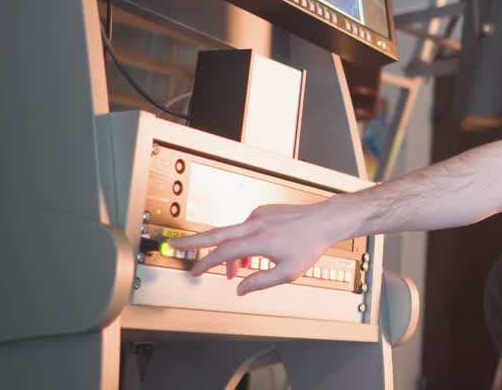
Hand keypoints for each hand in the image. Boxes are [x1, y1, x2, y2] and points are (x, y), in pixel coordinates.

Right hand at [168, 197, 352, 294]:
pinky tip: (251, 255)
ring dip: (229, 252)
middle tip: (175, 244)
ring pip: (233, 233)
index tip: (194, 271)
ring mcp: (259, 215)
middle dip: (194, 241)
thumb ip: (260, 282)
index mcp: (258, 240)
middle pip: (216, 233)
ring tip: (236, 271)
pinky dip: (242, 242)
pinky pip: (245, 228)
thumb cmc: (310, 244)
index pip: (223, 252)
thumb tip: (240, 289)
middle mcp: (255, 224)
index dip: (205, 263)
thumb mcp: (288, 272)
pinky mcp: (264, 212)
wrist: (326, 220)